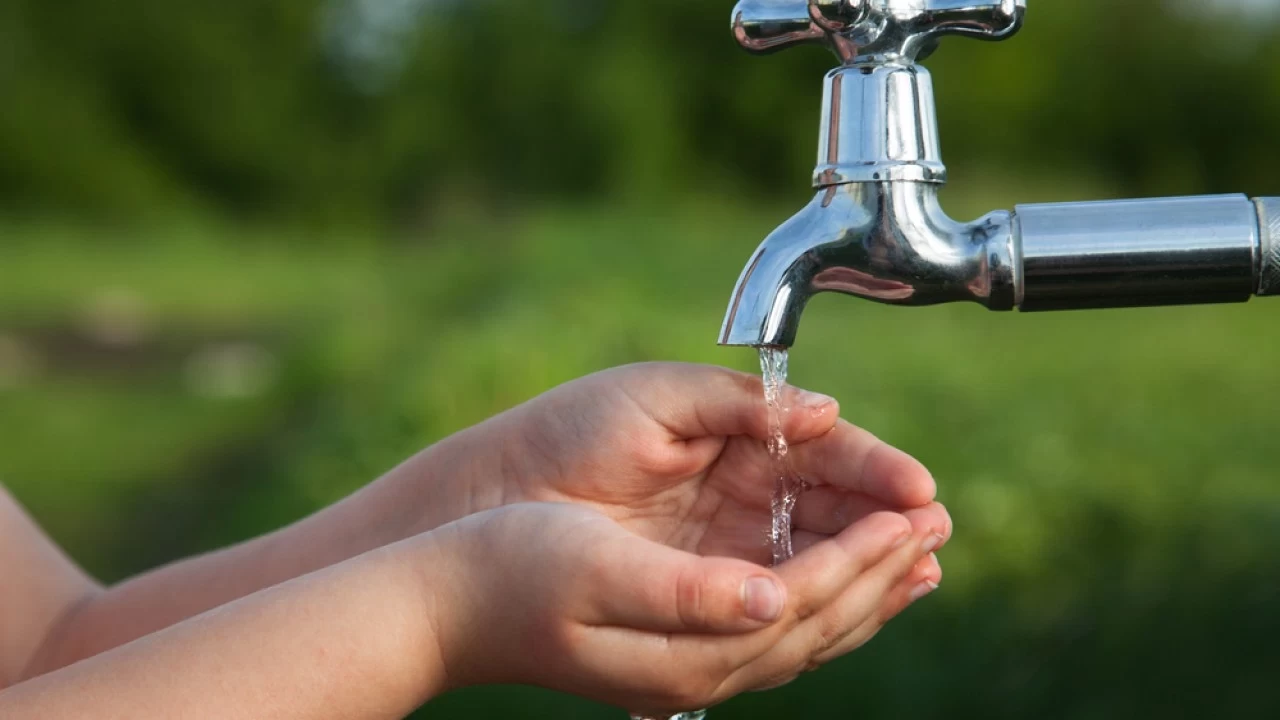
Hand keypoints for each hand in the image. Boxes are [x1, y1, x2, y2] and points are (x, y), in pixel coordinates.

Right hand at [430, 502, 944, 714]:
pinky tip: (834, 578)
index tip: (912, 515)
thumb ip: (690, 593)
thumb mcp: (596, 571)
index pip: (803, 601)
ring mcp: (688, 662)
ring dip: (864, 589)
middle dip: (882, 572)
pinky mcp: (676, 645)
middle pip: (818, 623)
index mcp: (687, 646)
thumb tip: (773, 601)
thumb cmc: (511, 571)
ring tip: (916, 557)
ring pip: (804, 631)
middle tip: (939, 526)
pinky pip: (772, 626)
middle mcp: (699, 666)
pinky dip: (820, 599)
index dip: (862, 557)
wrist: (446, 604)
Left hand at [444, 362, 948, 573]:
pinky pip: (774, 598)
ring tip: (920, 568)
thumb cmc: (572, 431)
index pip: (826, 457)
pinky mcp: (705, 589)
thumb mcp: (657, 399)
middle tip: (934, 533)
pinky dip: (819, 601)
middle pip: (834, 511)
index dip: (874, 472)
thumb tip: (825, 413)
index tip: (917, 491)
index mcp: (739, 437)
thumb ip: (740, 404)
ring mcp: (727, 544)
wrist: (500, 493)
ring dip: (869, 566)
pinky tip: (860, 602)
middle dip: (887, 523)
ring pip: (814, 559)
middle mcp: (744, 494)